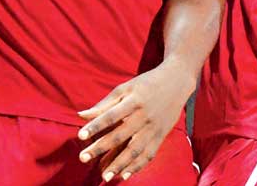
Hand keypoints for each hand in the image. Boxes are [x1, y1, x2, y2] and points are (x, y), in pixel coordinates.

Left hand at [76, 61, 193, 181]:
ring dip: (119, 164)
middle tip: (83, 158)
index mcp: (133, 100)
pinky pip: (149, 154)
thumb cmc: (146, 83)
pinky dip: (137, 166)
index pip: (111, 115)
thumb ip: (104, 103)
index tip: (80, 136)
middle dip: (100, 148)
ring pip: (135, 149)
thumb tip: (81, 115)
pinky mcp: (162, 136)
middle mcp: (144, 115)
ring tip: (104, 176)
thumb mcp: (125, 87)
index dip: (96, 126)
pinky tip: (125, 175)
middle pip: (120, 135)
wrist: (176, 81)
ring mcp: (154, 128)